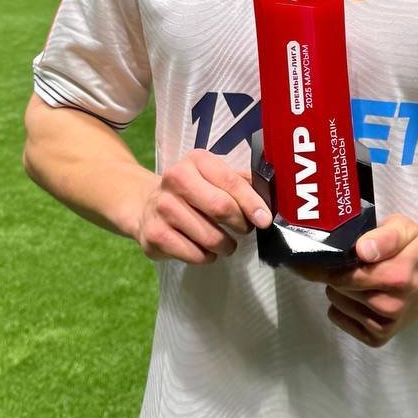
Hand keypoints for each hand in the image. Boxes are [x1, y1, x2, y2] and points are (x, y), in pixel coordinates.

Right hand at [136, 149, 272, 264]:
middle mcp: (175, 179)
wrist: (146, 205)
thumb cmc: (192, 192)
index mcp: (196, 160)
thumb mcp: (214, 177)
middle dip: (241, 224)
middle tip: (245, 230)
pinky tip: (205, 250)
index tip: (264, 220)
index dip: (252, 203)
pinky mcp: (154, 235)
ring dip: (226, 245)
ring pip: (209, 237)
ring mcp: (162, 207)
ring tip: (225, 243)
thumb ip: (242, 183)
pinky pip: (193, 254)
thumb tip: (271, 197)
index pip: (231, 182)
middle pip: (221, 207)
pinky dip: (207, 257)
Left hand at [298, 215, 417, 347]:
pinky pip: (339, 320)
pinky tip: (358, 295)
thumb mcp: (404, 229)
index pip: (345, 276)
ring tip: (360, 279)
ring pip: (337, 304)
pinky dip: (342, 307)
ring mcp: (385, 325)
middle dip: (337, 274)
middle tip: (352, 263)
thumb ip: (383, 237)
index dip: (327, 265)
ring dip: (340, 289)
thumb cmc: (415, 249)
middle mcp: (391, 306)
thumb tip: (361, 250)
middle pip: (338, 289)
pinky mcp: (379, 338)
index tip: (318, 255)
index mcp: (397, 277)